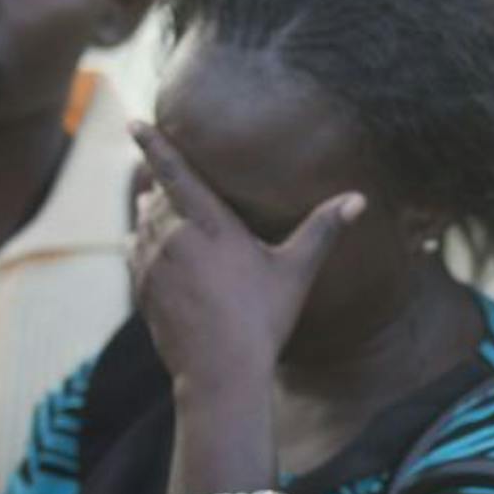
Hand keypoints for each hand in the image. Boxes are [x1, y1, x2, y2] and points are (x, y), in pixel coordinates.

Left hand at [128, 121, 363, 389]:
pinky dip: (138, 241)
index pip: (175, 173)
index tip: (136, 122)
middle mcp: (173, 238)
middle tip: (157, 169)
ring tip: (150, 201)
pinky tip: (140, 241)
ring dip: (147, 210)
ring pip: (142, 224)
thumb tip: (359, 199)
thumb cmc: (263, 319)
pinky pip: (134, 253)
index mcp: (209, 225)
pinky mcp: (142, 289)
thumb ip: (323, 229)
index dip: (155, 145)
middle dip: (159, 184)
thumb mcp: (296, 271)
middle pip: (156, 198)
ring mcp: (152, 265)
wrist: (220, 371)